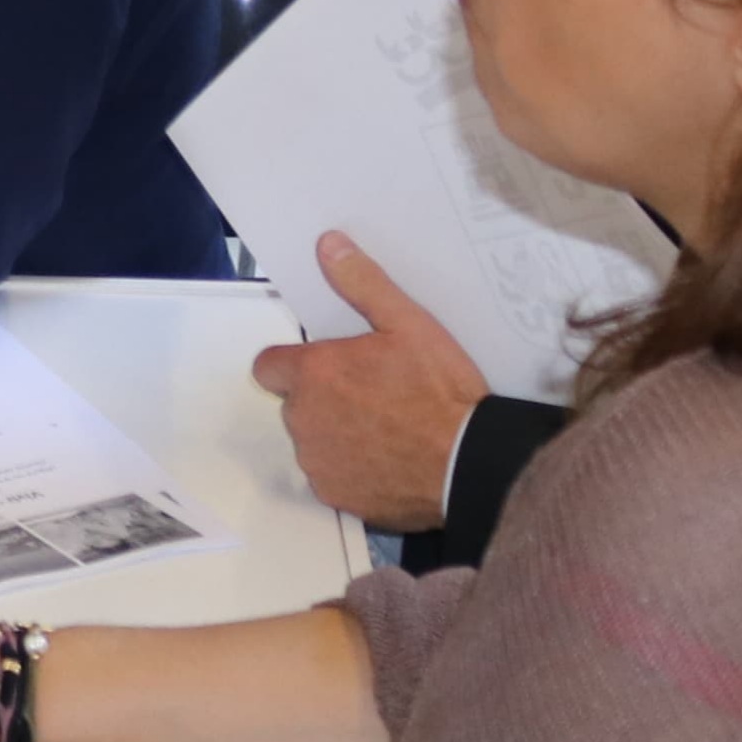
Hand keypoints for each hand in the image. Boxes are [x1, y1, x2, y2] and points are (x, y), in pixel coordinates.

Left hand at [247, 233, 484, 533]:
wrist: (471, 462)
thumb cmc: (442, 392)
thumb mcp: (409, 324)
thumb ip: (362, 283)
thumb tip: (329, 245)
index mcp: (313, 374)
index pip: (270, 366)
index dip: (296, 364)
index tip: (329, 366)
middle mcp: (303, 420)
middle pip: (295, 404)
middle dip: (322, 399)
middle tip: (372, 394)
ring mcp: (318, 462)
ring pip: (313, 442)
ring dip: (336, 435)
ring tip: (386, 428)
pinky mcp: (336, 496)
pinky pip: (332, 477)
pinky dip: (352, 470)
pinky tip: (389, 459)